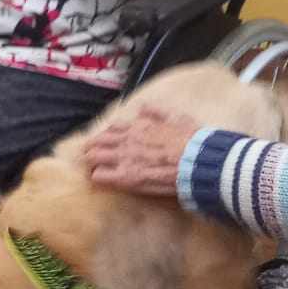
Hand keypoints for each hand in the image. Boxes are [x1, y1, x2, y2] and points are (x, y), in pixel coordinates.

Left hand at [84, 106, 199, 197]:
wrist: (196, 161)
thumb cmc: (190, 142)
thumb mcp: (176, 119)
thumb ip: (157, 112)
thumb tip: (143, 107)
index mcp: (139, 126)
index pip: (112, 128)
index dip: (106, 136)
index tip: (106, 142)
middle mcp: (127, 140)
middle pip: (97, 141)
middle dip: (92, 148)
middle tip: (91, 156)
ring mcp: (124, 158)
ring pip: (93, 157)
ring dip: (91, 162)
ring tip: (91, 168)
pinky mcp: (126, 177)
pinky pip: (100, 176)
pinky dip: (97, 178)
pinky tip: (100, 181)